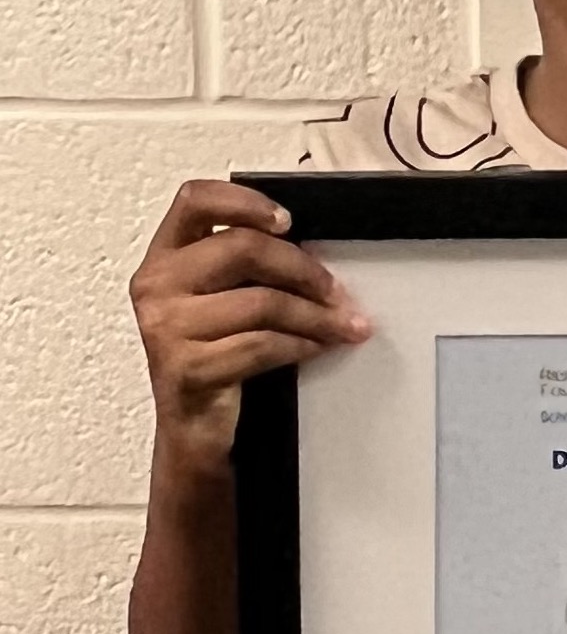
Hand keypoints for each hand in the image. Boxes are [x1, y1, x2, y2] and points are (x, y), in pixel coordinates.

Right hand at [129, 180, 369, 474]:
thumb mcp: (219, 303)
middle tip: (336, 290)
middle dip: (302, 268)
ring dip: (314, 315)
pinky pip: (261, 345)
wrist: (193, 432)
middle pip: (242, 248)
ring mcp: (166, 328)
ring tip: (342, 325)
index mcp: (164, 258)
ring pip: (260, 302)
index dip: (245, 202)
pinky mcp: (188, 368)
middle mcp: (157, 285)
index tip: (288, 222)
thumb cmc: (214, 361)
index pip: (195, 200)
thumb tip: (312, 255)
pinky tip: (318, 347)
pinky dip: (300, 345)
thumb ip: (244, 270)